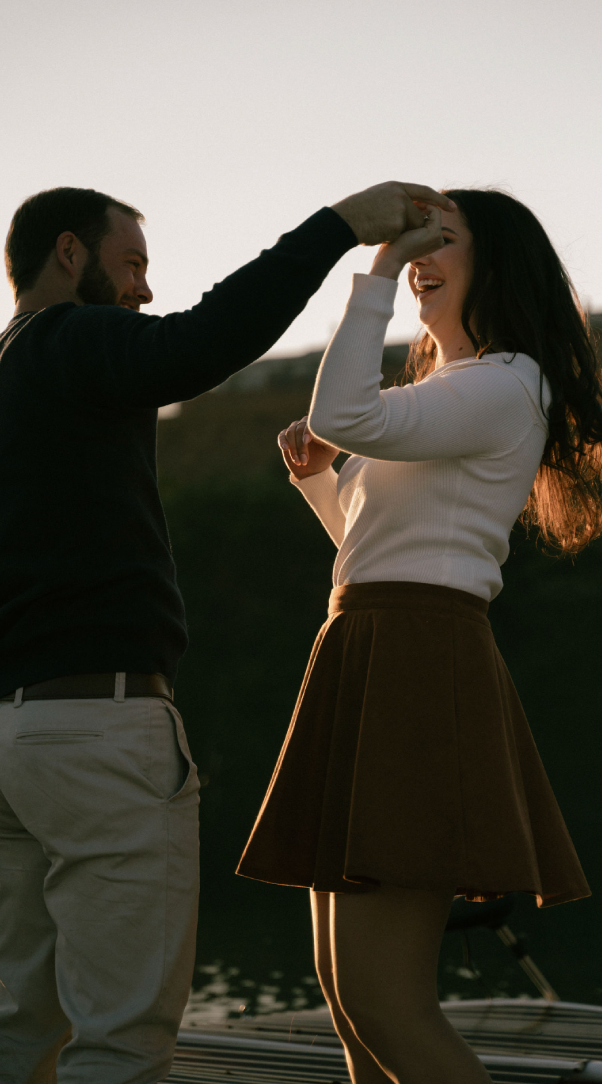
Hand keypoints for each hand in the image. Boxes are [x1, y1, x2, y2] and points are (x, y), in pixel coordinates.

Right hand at [278, 416, 338, 479]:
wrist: (312, 470)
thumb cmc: (323, 458)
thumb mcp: (331, 450)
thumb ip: (326, 439)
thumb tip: (311, 435)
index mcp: (316, 426)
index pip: (310, 423)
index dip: (307, 431)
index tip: (306, 441)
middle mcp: (304, 425)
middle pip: (299, 429)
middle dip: (300, 446)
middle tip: (304, 460)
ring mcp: (294, 431)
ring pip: (290, 433)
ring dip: (294, 449)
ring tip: (298, 461)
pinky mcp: (285, 438)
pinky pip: (281, 436)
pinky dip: (282, 442)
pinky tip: (285, 448)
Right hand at [331, 182, 454, 245]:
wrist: (344, 221)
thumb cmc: (355, 215)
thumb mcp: (376, 201)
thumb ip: (393, 202)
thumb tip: (409, 212)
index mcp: (394, 187)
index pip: (423, 192)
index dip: (438, 199)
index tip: (452, 206)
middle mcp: (400, 193)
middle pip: (419, 213)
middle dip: (414, 225)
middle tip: (401, 228)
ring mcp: (400, 207)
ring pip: (414, 224)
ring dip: (402, 232)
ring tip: (382, 229)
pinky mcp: (398, 221)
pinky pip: (405, 234)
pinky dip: (395, 237)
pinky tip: (381, 234)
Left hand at [369, 205, 443, 279]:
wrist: (390, 257)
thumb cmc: (391, 246)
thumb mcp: (403, 232)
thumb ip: (410, 223)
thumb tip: (409, 209)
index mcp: (432, 242)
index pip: (430, 220)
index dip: (421, 208)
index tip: (407, 201)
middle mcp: (438, 240)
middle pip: (434, 215)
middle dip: (423, 204)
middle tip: (408, 197)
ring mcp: (438, 237)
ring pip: (435, 211)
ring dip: (423, 203)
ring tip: (409, 199)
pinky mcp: (435, 233)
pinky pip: (434, 211)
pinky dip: (425, 205)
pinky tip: (412, 203)